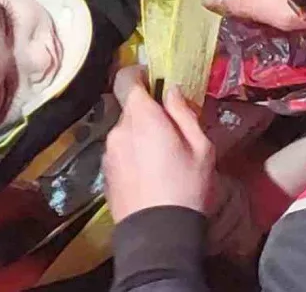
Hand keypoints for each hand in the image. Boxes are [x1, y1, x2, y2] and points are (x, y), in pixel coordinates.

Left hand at [104, 66, 214, 222]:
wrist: (157, 233)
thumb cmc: (185, 187)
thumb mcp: (200, 148)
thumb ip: (183, 113)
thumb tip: (171, 91)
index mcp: (141, 118)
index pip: (125, 79)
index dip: (137, 73)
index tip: (152, 78)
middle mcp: (118, 130)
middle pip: (129, 108)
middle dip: (148, 113)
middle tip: (172, 129)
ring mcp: (108, 151)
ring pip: (125, 131)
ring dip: (140, 135)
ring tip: (163, 157)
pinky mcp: (105, 170)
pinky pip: (120, 151)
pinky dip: (133, 153)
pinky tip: (150, 172)